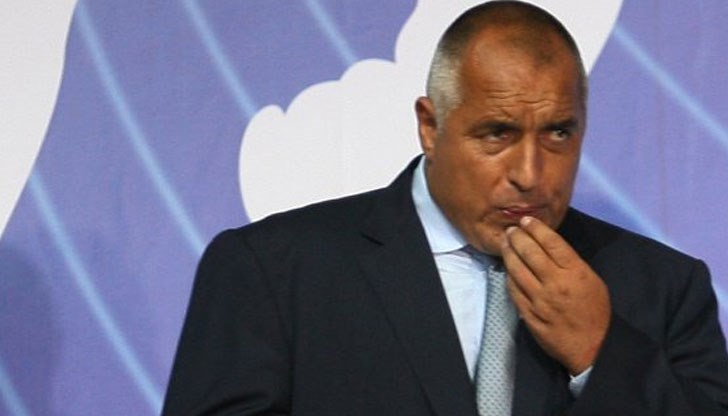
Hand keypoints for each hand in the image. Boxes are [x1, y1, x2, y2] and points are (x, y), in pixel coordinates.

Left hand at [501, 216, 610, 373]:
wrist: (592, 347)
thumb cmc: (595, 312)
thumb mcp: (592, 280)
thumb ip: (570, 263)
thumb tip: (547, 246)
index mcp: (575, 272)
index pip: (551, 243)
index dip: (536, 228)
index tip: (526, 220)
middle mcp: (554, 283)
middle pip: (530, 252)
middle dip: (517, 237)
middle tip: (510, 229)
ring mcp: (539, 299)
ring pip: (517, 269)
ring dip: (509, 253)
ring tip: (505, 243)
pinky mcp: (528, 313)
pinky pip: (513, 289)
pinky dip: (509, 275)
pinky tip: (507, 267)